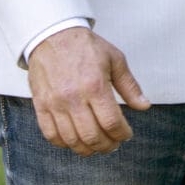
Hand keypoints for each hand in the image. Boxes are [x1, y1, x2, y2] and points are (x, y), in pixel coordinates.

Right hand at [27, 27, 150, 155]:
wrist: (53, 36)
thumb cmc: (87, 48)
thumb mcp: (116, 60)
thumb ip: (130, 86)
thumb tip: (144, 106)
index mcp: (96, 86)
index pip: (111, 122)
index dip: (122, 134)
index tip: (126, 135)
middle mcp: (74, 98)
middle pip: (92, 136)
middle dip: (107, 146)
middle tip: (114, 144)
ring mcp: (55, 104)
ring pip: (71, 140)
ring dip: (87, 149)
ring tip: (97, 146)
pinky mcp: (40, 105)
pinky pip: (50, 134)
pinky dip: (64, 144)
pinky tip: (75, 141)